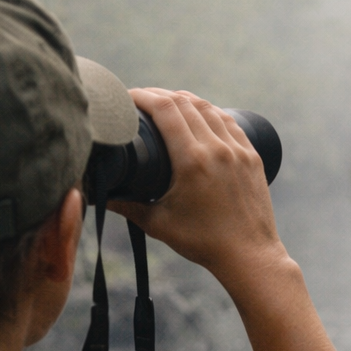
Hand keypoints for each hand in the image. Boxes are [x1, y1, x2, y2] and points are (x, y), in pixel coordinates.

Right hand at [110, 88, 286, 284]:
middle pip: (185, 103)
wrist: (249, 255)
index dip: (143, 96)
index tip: (127, 96)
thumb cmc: (203, 242)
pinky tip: (200, 112)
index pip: (166, 110)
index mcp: (193, 161)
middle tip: (141, 99)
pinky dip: (211, 111)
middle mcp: (218, 149)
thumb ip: (126, 205)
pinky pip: (229, 122)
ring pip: (209, 108)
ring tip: (167, 102)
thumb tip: (98, 193)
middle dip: (160, 95)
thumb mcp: (158, 224)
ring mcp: (238, 150)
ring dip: (185, 100)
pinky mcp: (252, 156)